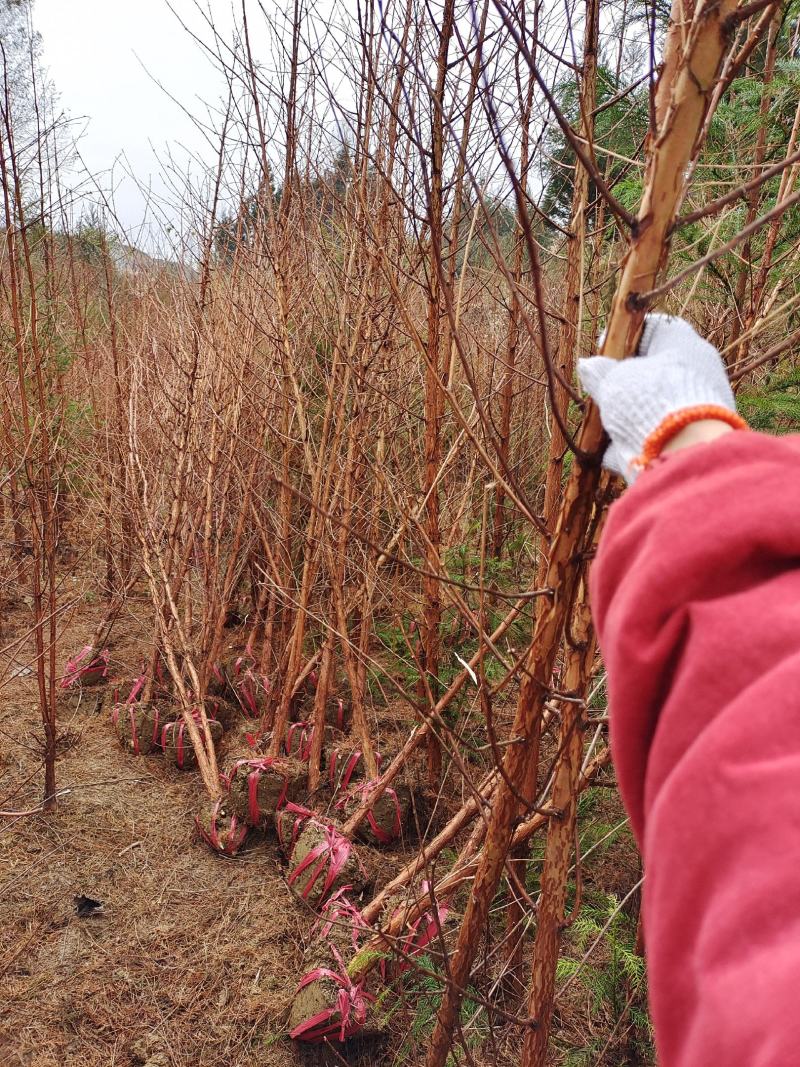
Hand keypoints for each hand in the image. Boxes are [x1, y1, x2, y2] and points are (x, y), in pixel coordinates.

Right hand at [577, 314, 738, 481]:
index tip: (603, 349)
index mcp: (685, 345)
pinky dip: (634, 443)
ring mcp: (697, 409)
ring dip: (628, 414)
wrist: (682, 452)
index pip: (656, 328)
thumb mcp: (614, 380)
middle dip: (625, 381)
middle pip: (655, 370)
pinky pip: (657, 437)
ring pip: (655, 406)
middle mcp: (697, 373)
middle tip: (600, 388)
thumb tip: (588, 365)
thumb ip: (599, 372)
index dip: (626, 335)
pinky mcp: (691, 441)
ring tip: (602, 422)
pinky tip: (610, 451)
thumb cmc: (649, 400)